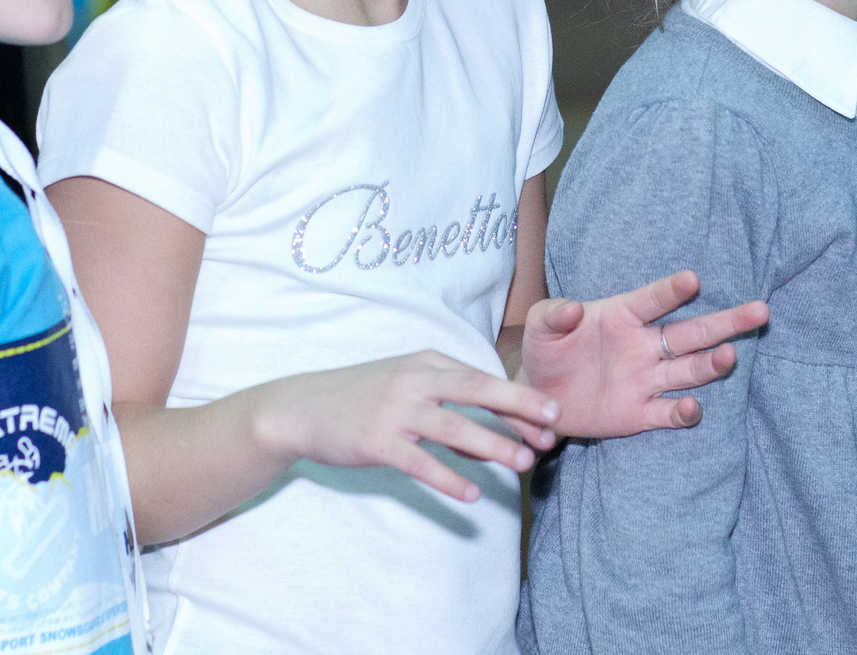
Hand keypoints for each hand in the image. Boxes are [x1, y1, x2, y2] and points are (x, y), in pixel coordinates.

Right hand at [261, 350, 560, 503]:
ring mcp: (394, 410)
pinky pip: (419, 462)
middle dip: (519, 407)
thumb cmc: (363, 396)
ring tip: (523, 464)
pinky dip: (448, 478)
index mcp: (427, 362)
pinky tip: (471, 494)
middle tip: (553, 427)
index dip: (521, 398)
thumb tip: (497, 423)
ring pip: (453, 427)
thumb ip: (449, 395)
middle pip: (476, 391)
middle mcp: (414, 380)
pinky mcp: (376, 441)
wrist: (303, 407)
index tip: (553, 416)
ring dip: (492, 445)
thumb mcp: (407, 380)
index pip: (483, 379)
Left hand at [519, 270, 771, 438]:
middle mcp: (643, 345)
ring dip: (710, 365)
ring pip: (688, 370)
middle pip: (691, 333)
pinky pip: (667, 413)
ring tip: (730, 356)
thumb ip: (555, 315)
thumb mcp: (541, 327)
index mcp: (622, 315)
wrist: (539, 397)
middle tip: (758, 311)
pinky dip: (682, 412)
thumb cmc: (547, 349)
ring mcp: (646, 380)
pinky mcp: (640, 413)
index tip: (693, 280)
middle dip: (725, 323)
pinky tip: (693, 407)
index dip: (672, 291)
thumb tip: (571, 308)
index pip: (652, 300)